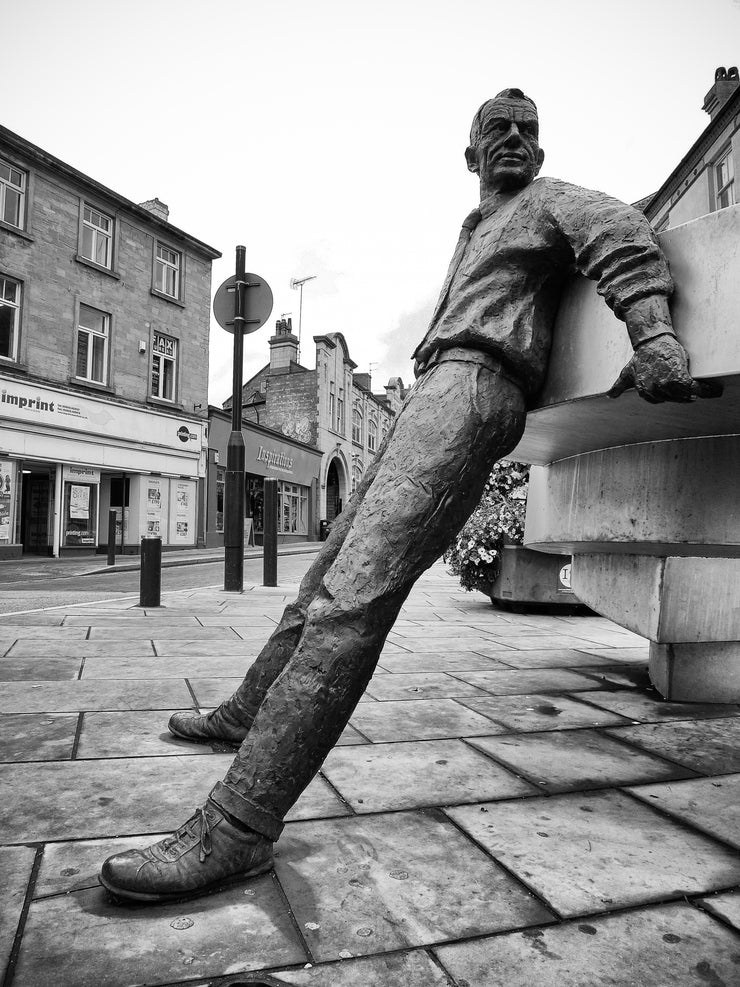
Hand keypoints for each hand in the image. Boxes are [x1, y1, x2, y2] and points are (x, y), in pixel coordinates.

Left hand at [607, 334, 722, 403]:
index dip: (665, 393)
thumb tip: (609, 396)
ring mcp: (666, 385)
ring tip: (694, 386)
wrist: (653, 340)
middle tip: (681, 383)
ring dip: (691, 393)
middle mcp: (653, 390)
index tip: (669, 386)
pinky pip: (694, 390)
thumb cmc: (642, 357)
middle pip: (672, 399)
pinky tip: (713, 391)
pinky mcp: (679, 378)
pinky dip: (705, 391)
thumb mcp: (627, 372)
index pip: (658, 400)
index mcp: (642, 390)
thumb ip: (619, 386)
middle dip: (678, 393)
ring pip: (683, 396)